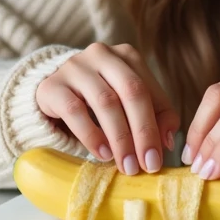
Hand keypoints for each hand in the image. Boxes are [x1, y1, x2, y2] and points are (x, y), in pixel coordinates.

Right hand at [37, 43, 178, 175]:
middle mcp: (102, 54)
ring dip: (119, 138)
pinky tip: (103, 154)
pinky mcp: (52, 85)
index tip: (158, 159)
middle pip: (131, 91)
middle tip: (145, 166)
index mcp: (126, 55)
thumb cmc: (98, 100)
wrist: (53, 94)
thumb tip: (167, 141)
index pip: (148, 90)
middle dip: (142, 131)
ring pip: (105, 101)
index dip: (157, 125)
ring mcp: (75, 66)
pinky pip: (74, 110)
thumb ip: (154, 116)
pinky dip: (91, 134)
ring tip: (126, 165)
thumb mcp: (128, 104)